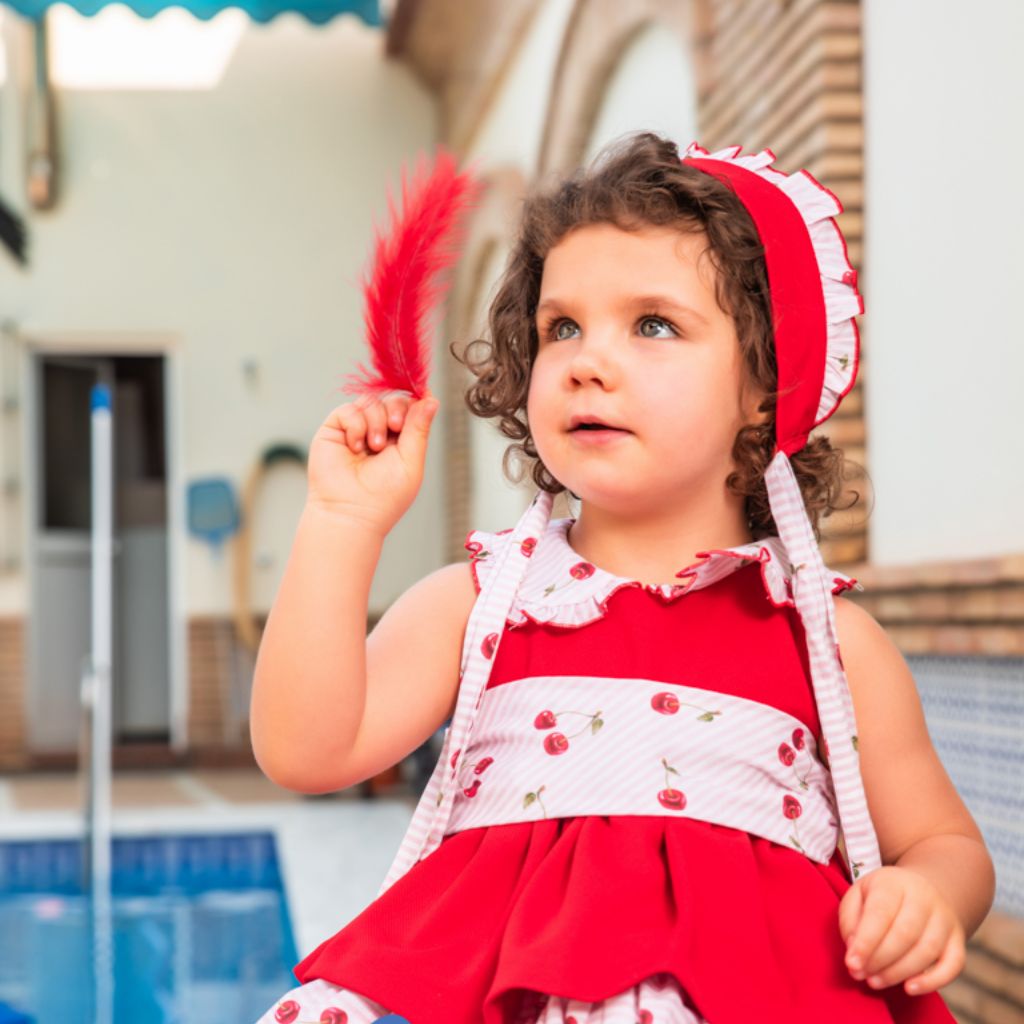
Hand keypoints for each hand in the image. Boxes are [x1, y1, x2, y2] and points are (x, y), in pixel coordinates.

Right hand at [306, 389, 439, 534]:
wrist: (351, 512)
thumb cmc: (384, 496)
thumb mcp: (411, 461)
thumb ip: (419, 428)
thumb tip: (432, 399)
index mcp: (401, 442)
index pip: (411, 410)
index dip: (416, 400)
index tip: (423, 394)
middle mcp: (379, 433)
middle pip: (393, 400)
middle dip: (397, 409)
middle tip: (395, 427)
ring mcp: (356, 430)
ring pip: (371, 401)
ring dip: (376, 420)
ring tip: (373, 447)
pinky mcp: (335, 430)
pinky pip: (349, 409)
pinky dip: (356, 424)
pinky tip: (356, 446)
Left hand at [838, 865, 965, 996]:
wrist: (921, 890)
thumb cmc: (881, 897)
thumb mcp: (858, 895)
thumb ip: (850, 919)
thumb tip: (854, 949)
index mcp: (894, 883)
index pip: (880, 913)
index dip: (866, 942)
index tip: (851, 964)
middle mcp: (924, 898)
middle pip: (905, 934)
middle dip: (880, 960)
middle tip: (860, 974)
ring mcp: (945, 919)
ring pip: (927, 951)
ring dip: (898, 973)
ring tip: (875, 981)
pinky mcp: (958, 939)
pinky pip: (953, 965)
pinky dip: (933, 982)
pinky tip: (909, 989)